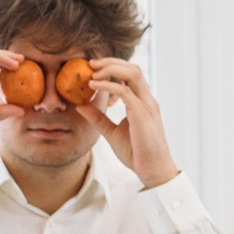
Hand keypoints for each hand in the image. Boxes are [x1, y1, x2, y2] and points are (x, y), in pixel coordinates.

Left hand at [86, 59, 179, 189]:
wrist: (153, 171)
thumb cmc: (137, 154)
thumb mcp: (112, 133)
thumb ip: (98, 118)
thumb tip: (80, 105)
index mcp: (143, 103)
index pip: (131, 75)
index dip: (113, 68)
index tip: (93, 69)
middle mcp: (147, 100)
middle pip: (133, 68)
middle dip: (111, 62)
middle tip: (90, 63)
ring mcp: (147, 106)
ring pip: (132, 74)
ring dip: (111, 68)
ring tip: (92, 71)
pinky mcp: (142, 114)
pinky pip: (125, 92)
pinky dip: (108, 85)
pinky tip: (93, 86)